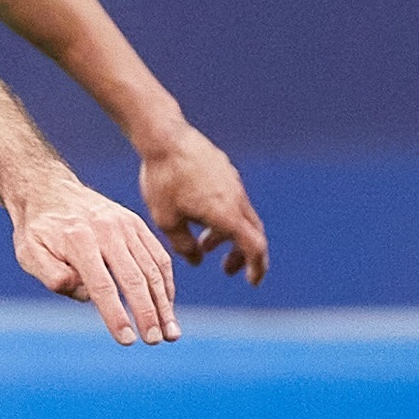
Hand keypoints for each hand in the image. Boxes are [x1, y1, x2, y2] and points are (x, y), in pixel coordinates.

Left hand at [10, 182, 180, 345]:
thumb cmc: (37, 230)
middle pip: (134, 278)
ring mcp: (126, 225)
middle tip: (155, 341)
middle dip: (148, 313)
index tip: (126, 340)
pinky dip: (166, 283)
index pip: (102, 285)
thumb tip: (83, 293)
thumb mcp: (29, 252)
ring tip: (171, 333)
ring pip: (152, 268)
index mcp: (79, 239)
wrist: (49, 190)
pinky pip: (158, 256)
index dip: (116, 314)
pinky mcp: (136, 224)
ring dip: (164, 303)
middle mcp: (107, 230)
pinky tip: (168, 306)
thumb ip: (51, 274)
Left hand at [139, 127, 268, 282]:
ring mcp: (233, 182)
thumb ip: (184, 245)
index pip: (254, 247)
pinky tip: (200, 215)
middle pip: (252, 233)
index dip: (256, 267)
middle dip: (242, 255)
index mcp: (226, 214)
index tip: (252, 281)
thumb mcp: (166, 220)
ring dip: (228, 235)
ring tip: (205, 244)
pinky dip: (224, 216)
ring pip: (241, 216)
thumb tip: (197, 261)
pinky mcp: (225, 170)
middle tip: (227, 270)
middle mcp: (236, 198)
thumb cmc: (162, 179)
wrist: (164, 136)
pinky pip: (232, 200)